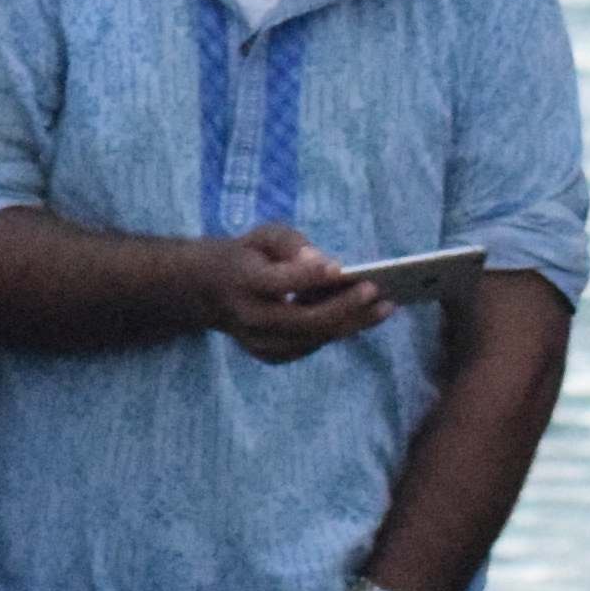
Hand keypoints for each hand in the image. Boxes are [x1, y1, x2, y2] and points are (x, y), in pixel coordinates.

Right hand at [189, 224, 385, 362]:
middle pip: (303, 320)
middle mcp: (248, 316)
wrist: (204, 291)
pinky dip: (337, 331)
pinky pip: (309, 346)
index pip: (277, 282)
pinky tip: (361, 317)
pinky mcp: (267, 354)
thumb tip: (324, 263)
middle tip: (377, 291)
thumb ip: (291, 244)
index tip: (341, 268)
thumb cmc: (245, 255)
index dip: (309, 276)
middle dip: (344, 307)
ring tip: (385, 307)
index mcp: (242, 281)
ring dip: (351, 323)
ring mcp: (256, 341)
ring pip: (312, 338)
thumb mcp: (262, 236)